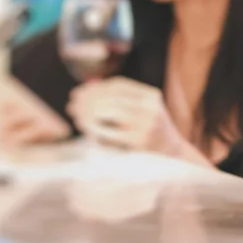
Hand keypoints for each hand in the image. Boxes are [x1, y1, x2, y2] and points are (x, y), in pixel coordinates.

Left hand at [68, 78, 190, 156]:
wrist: (171, 157)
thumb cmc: (150, 134)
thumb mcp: (142, 112)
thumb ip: (121, 100)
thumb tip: (89, 87)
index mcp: (152, 96)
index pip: (119, 84)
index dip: (95, 87)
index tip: (78, 91)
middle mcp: (151, 106)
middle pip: (112, 96)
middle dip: (88, 98)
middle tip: (71, 103)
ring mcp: (146, 123)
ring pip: (109, 110)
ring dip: (88, 111)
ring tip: (75, 113)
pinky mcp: (139, 140)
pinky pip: (109, 131)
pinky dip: (93, 127)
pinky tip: (84, 126)